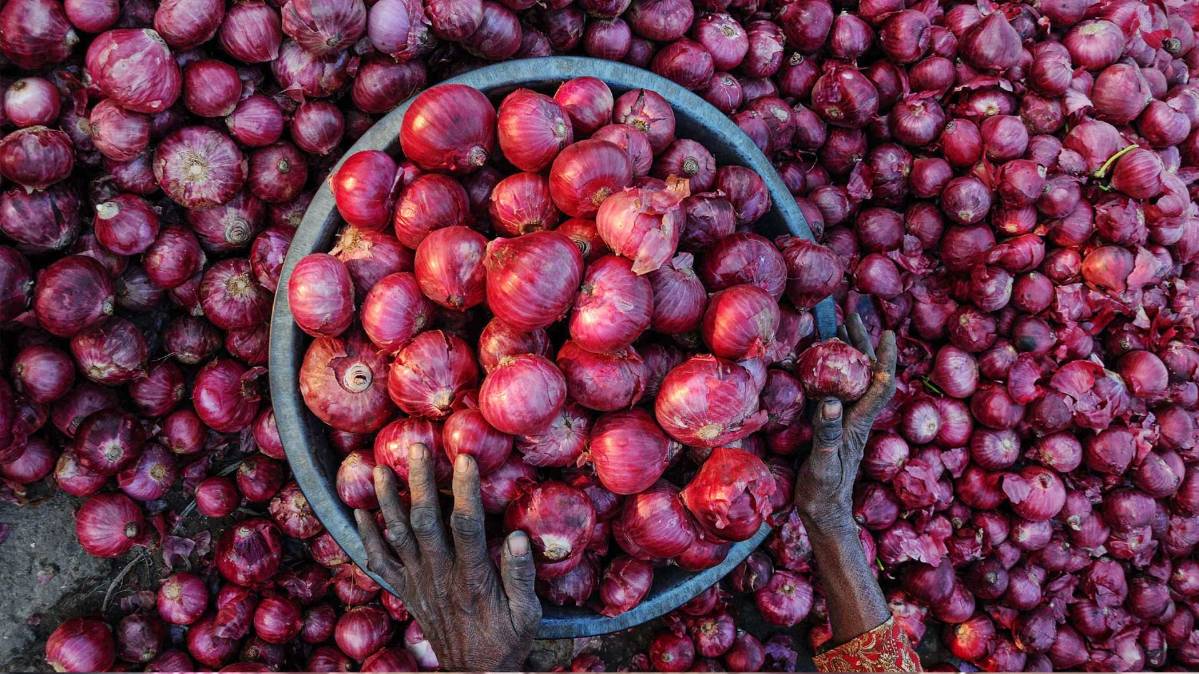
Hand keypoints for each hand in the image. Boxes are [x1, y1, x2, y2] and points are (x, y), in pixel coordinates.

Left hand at [355, 444, 540, 670]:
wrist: (474, 672)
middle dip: (420, 481)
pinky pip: (380, 563)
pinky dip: (367, 539)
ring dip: (387, 502)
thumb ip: (520, 575)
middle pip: (425, 520)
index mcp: (472, 576)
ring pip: (397, 536)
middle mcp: (439, 574)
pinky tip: (358, 514)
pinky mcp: (406, 592)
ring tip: (379, 470)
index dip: (465, 490)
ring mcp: (418, 582)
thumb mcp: (526, 612)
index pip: (467, 524)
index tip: (464, 458)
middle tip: (415, 448)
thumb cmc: (505, 640)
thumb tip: (516, 537)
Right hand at [794, 314, 897, 533]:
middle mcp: (854, 417)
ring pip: (850, 379)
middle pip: (866, 373)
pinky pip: (832, 391)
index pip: (881, 384)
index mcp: (858, 422)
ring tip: (834, 329)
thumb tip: (831, 401)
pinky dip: (827, 372)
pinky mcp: (829, 427)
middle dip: (860, 342)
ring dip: (845, 353)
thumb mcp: (824, 464)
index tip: (888, 331)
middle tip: (850, 314)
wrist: (823, 512)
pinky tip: (816, 364)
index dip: (886, 358)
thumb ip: (827, 434)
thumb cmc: (825, 491)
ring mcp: (842, 421)